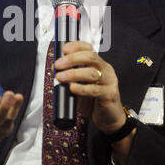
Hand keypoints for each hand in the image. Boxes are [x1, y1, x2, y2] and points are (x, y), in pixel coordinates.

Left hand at [54, 41, 135, 164]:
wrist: (109, 119)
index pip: (89, 49)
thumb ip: (72, 77)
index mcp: (99, 64)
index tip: (64, 49)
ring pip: (92, 73)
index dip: (77, 46)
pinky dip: (82, 88)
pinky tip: (72, 88)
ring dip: (73, 74)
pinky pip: (95, 90)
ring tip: (60, 77)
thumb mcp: (82, 85)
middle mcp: (106, 70)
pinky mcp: (110, 95)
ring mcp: (109, 82)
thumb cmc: (94, 101)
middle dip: (72, 59)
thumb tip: (55, 69)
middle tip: (58, 65)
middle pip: (91, 57)